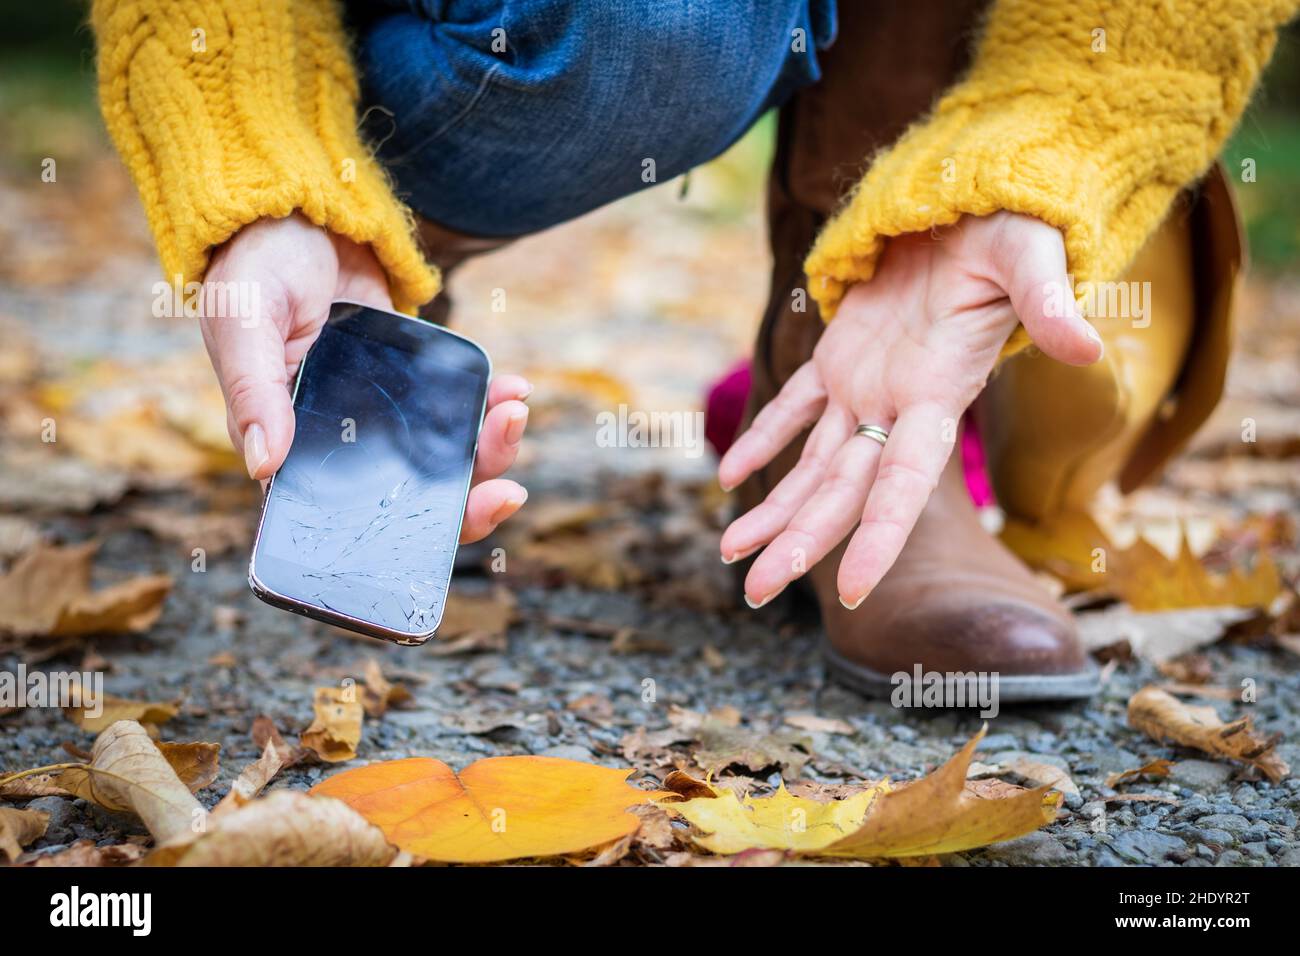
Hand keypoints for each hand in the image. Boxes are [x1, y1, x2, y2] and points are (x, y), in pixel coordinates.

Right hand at [200, 213, 528, 542]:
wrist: (294, 210)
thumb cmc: (251, 267)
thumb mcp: (242, 321)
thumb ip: (253, 391)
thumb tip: (263, 468)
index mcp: (291, 449)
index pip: (346, 520)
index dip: (400, 540)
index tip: (453, 527)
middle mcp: (340, 442)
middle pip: (411, 499)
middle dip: (467, 500)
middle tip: (509, 489)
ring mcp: (381, 412)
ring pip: (442, 456)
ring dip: (488, 448)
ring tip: (513, 413)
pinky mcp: (411, 378)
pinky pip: (455, 406)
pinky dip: (488, 404)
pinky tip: (511, 388)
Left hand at [718, 212, 1103, 608]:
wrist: (982, 199)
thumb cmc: (1013, 226)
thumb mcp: (1029, 258)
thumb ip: (1048, 305)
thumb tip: (1086, 349)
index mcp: (936, 393)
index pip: (904, 483)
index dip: (880, 538)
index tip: (851, 593)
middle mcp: (897, 404)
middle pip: (843, 492)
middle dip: (800, 543)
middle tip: (752, 594)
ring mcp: (866, 383)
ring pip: (813, 462)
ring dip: (774, 508)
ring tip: (730, 554)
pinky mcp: (842, 354)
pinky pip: (795, 405)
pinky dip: (764, 435)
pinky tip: (730, 475)